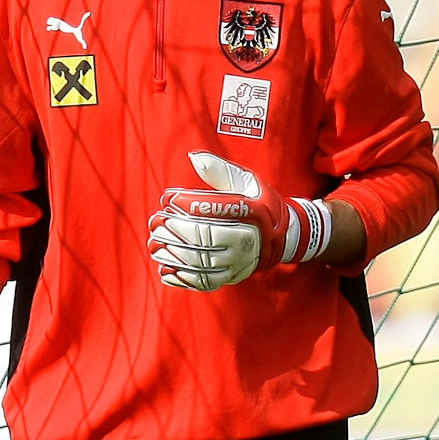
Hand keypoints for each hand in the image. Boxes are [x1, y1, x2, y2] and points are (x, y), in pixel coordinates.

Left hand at [147, 152, 332, 290]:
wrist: (283, 239)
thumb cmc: (260, 204)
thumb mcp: (248, 182)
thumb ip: (221, 170)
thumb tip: (194, 157)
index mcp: (253, 212)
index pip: (218, 208)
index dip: (189, 203)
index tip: (168, 197)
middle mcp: (248, 239)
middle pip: (206, 236)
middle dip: (176, 229)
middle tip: (156, 221)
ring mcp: (240, 261)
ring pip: (202, 262)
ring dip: (173, 254)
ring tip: (155, 243)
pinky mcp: (233, 277)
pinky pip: (204, 282)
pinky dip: (182, 278)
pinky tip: (164, 269)